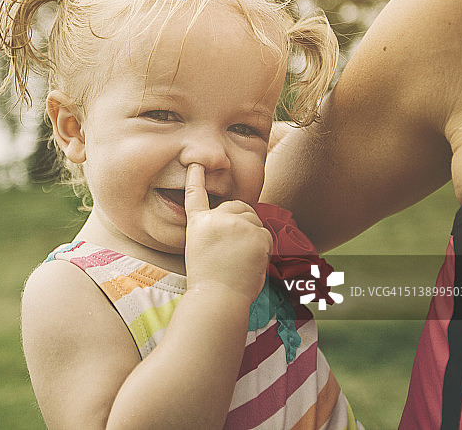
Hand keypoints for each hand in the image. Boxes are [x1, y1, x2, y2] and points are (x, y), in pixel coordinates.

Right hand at [183, 163, 271, 301]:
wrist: (217, 297)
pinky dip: (264, 249)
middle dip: (243, 221)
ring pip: (255, 221)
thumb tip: (240, 224)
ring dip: (254, 236)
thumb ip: (215, 232)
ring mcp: (236, 224)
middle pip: (238, 206)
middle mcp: (216, 218)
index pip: (194, 195)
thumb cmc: (209, 281)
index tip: (196, 163)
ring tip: (241, 259)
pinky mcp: (255, 233)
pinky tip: (252, 262)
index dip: (195, 178)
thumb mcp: (201, 250)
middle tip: (237, 248)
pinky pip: (267, 236)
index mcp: (198, 223)